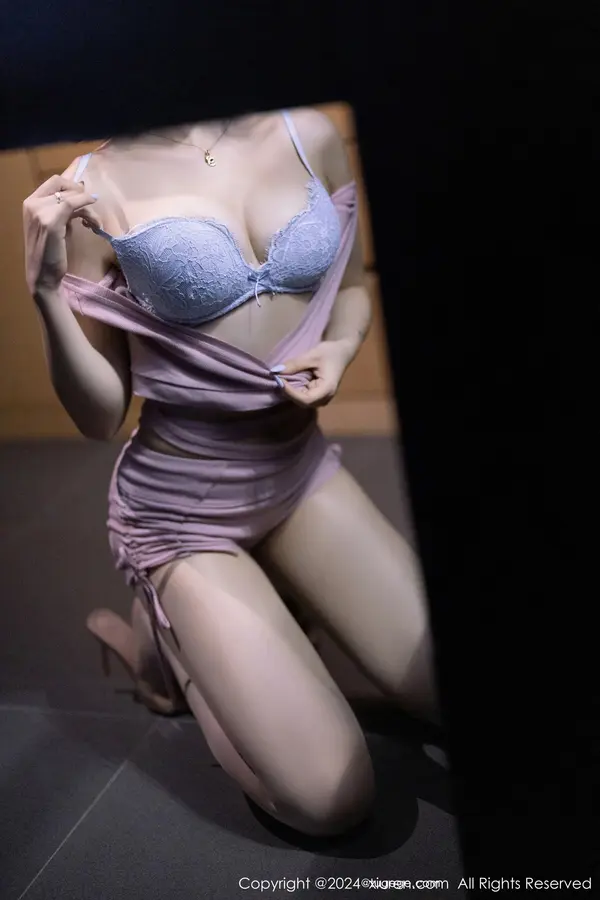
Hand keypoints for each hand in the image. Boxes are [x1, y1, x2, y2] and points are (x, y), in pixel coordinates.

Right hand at [23, 175, 100, 299]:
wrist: (42, 276)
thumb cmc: (49, 253)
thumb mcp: (54, 226)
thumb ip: (62, 210)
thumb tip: (81, 193)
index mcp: (30, 203)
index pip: (54, 182)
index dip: (72, 185)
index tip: (85, 196)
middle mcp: (32, 204)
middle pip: (61, 183)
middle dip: (80, 191)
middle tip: (92, 204)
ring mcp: (40, 212)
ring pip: (71, 195)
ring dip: (88, 206)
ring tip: (95, 222)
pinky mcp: (51, 222)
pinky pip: (72, 204)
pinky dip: (86, 205)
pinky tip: (94, 218)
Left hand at [274, 339, 354, 407]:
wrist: (342, 352)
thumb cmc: (330, 352)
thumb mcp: (312, 356)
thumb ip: (294, 364)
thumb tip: (276, 371)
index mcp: (327, 389)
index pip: (306, 399)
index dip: (291, 392)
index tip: (279, 380)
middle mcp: (325, 398)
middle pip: (303, 403)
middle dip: (289, 393)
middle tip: (278, 379)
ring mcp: (322, 398)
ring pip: (302, 402)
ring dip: (291, 393)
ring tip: (281, 380)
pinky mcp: (318, 395)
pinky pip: (304, 397)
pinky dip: (294, 391)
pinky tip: (287, 382)